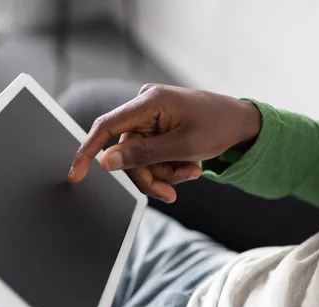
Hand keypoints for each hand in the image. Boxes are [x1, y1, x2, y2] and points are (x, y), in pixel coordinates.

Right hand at [68, 84, 260, 202]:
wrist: (242, 122)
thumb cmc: (219, 127)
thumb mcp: (183, 146)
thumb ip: (142, 155)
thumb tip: (105, 162)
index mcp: (149, 102)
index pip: (106, 127)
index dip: (88, 152)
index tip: (76, 176)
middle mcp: (144, 106)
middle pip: (126, 153)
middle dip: (149, 175)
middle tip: (172, 193)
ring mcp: (150, 116)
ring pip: (139, 159)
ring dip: (162, 173)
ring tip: (191, 174)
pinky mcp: (156, 127)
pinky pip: (149, 155)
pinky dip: (166, 167)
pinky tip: (189, 168)